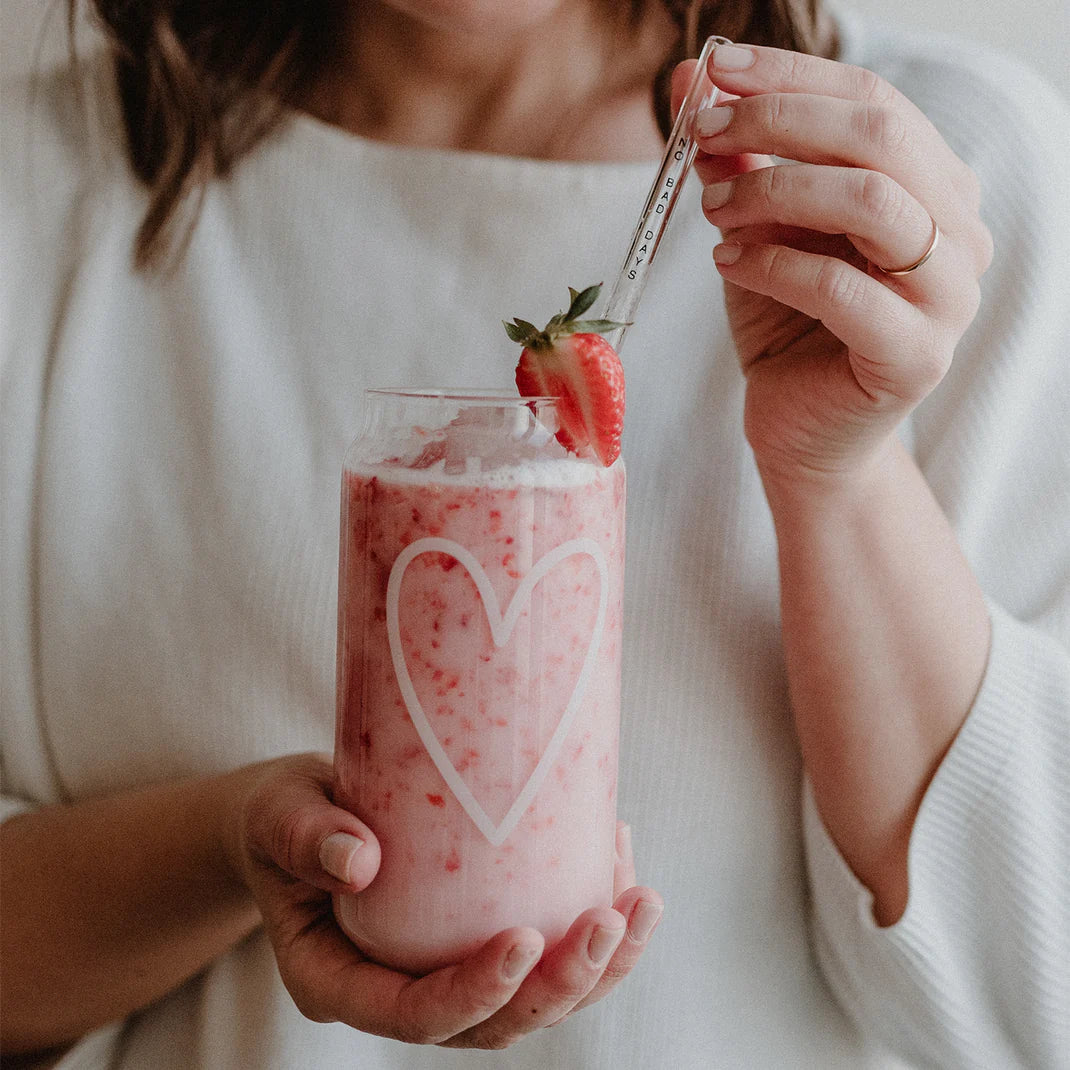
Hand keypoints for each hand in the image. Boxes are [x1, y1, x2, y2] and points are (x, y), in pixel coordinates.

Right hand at [234, 753, 661, 1048]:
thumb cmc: (285, 819)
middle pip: (493, 1024)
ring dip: (598, 965)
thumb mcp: (278, 817)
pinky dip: (588, 910)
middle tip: (609, 921)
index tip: (524, 941)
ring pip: (533, 998)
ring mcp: (446, 969)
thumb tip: (357, 859)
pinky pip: (543, 947)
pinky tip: (618, 855)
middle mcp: (402, 991)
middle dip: (561, 985)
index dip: (474, 994)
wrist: (303, 817)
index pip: (413, 1016)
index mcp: (342, 982)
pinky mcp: (477, 934)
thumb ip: (305, 837)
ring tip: (643, 903)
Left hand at [675, 43, 992, 489]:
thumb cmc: (786, 327)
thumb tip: (690, 79)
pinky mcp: (916, 358)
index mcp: (930, 188)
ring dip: (775, 191)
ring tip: (713, 209)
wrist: (800, 431)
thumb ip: (737, 160)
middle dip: (779, 122)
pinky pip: (842, 289)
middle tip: (704, 132)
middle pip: (879, 139)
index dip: (791, 76)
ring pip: (874, 203)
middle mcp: (957, 233)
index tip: (714, 68)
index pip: (872, 103)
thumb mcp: (757, 230)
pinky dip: (773, 264)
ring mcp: (948, 298)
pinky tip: (726, 262)